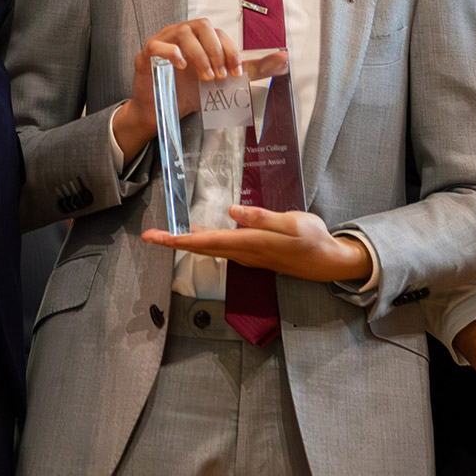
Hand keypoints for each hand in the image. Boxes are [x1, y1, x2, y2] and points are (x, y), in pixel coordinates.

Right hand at [111, 19, 241, 162]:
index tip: (236, 73)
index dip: (230, 50)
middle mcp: (182, 34)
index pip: (218, 32)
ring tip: (205, 77)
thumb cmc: (189, 92)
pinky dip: (172, 52)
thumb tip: (284, 60)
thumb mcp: (224, 81)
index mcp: (200, 37)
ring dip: (199, 55)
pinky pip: (158, 44)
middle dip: (216, 51)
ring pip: (183, 33)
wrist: (160, 111)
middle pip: (202, 26)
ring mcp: (163, 41)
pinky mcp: (147, 54)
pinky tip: (181, 67)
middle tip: (220, 76)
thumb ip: (253, 70)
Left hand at [141, 205, 372, 283]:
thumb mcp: (293, 223)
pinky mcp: (252, 254)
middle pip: (202, 248)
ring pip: (210, 249)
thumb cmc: (314, 240)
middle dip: (174, 243)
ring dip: (186, 243)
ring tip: (165, 234)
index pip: (208, 242)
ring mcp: (247, 256)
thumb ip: (262, 218)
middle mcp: (245, 253)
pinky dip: (203, 242)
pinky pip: (221, 248)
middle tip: (148, 236)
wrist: (328, 263)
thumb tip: (232, 212)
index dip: (180, 240)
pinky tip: (197, 235)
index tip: (158, 238)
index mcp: (252, 243)